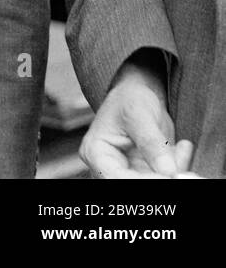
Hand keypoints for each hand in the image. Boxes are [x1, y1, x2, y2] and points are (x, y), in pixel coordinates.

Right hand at [79, 53, 193, 177]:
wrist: (141, 93)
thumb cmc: (130, 97)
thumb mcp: (138, 113)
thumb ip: (150, 142)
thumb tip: (168, 171)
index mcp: (96, 152)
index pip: (114, 177)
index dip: (141, 181)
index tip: (168, 175)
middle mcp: (109, 166)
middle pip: (135, 184)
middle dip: (163, 177)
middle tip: (182, 168)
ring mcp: (129, 171)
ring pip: (154, 182)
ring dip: (175, 171)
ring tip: (182, 147)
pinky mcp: (147, 173)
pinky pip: (167, 178)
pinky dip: (180, 166)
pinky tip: (182, 147)